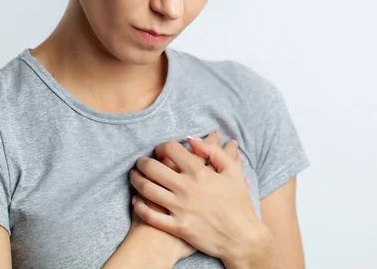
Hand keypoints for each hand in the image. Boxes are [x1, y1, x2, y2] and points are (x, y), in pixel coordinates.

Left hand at [129, 135, 262, 261]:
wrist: (242, 237)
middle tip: (140, 162)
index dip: (162, 146)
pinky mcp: (177, 227)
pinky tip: (137, 201)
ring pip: (146, 189)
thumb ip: (213, 151)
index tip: (161, 149)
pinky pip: (150, 215)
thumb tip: (191, 139)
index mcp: (200, 172)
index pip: (171, 149)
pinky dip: (139, 206)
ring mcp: (180, 208)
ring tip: (134, 177)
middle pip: (152, 168)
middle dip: (142, 162)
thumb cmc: (239, 203)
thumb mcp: (233, 172)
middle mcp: (186, 188)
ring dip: (136, 180)